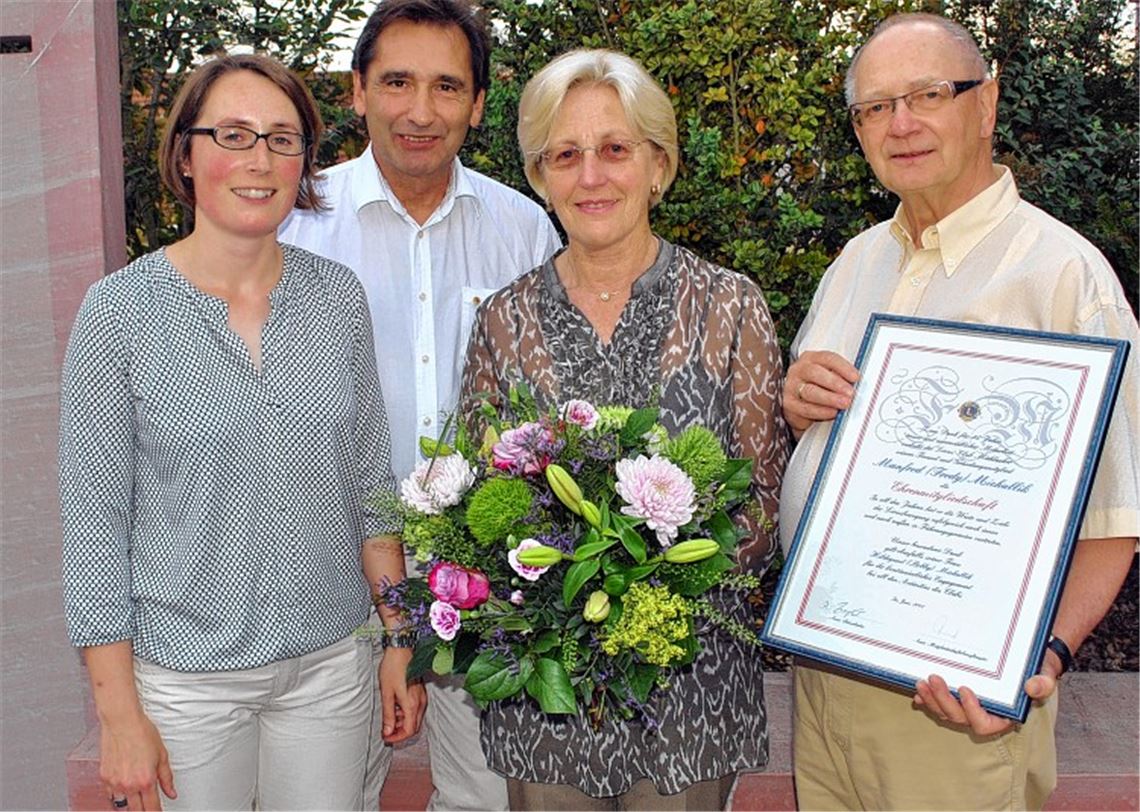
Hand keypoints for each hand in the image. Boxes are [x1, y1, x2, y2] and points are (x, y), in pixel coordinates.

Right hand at [99, 710, 175, 809]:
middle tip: (149, 807)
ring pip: (121, 805)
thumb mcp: (162, 755)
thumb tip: (171, 793)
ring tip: (136, 802)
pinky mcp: (104, 778)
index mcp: (146, 780)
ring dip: (129, 806)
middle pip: (136, 810)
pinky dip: (117, 795)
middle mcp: (129, 784)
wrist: (122, 721)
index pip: (152, 807)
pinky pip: (110, 794)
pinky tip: (123, 791)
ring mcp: (114, 783)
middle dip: (143, 811)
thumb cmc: (142, 733)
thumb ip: (167, 778)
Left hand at [378, 647, 426, 743]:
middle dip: (400, 732)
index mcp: (412, 704)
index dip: (397, 738)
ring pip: (415, 718)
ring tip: (389, 718)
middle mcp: (420, 702)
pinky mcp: (420, 691)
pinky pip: (415, 709)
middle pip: (414, 727)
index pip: (409, 730)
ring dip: (402, 722)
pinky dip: (405, 713)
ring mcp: (422, 696)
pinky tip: (395, 707)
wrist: (401, 650)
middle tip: (387, 731)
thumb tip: (388, 730)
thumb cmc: (394, 667)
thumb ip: (388, 714)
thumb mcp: (386, 693)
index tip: (386, 737)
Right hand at [783, 351, 858, 436]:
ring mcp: (791, 387)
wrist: (800, 407)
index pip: (827, 358)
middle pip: (815, 372)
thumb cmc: (819, 389)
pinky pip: (805, 408)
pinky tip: (832, 412)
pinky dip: (820, 411)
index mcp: (811, 359)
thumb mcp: (830, 378)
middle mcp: (798, 370)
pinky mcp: (788, 404)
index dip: (842, 367)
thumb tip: (857, 384)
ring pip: (809, 391)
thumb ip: (841, 377)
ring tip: (844, 404)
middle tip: (850, 393)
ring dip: (829, 398)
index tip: (855, 377)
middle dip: (835, 383)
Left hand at [913, 654, 1060, 735]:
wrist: (1026, 661)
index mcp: (1004, 717)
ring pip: (946, 712)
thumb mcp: (1045, 675)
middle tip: (933, 678)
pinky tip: (917, 693)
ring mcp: (967, 709)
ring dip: (931, 699)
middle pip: (959, 718)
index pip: (984, 724)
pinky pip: (939, 705)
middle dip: (943, 700)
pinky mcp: (957, 698)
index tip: (964, 689)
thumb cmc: (1036, 671)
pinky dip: (928, 700)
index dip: (972, 710)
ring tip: (921, 682)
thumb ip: (1043, 683)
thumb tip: (1032, 687)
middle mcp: (983, 716)